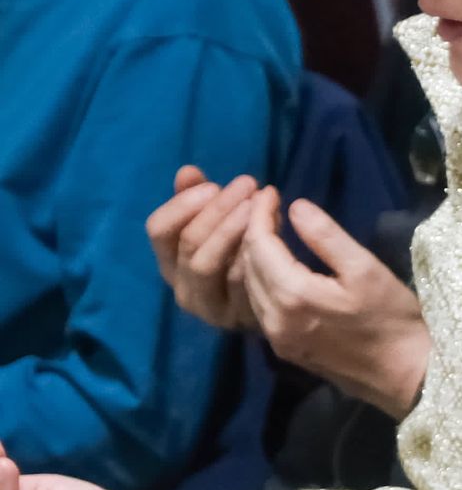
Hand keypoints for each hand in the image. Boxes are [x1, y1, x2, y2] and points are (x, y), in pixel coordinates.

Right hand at [146, 167, 258, 329]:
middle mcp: (182, 287)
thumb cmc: (239, 256)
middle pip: (189, 243)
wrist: (276, 307)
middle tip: (248, 184)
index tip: (213, 184)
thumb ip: (199, 199)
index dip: (182, 204)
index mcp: (169, 261)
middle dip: (218, 209)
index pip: (158, 229)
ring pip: (211, 264)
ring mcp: (209, 307)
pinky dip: (254, 255)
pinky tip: (273, 232)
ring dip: (235, 229)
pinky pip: (243, 283)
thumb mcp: (217, 225)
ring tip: (260, 203)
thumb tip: (187, 171)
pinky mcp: (238, 318)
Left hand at [237, 187, 430, 418]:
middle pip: (248, 265)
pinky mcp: (285, 349)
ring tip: (273, 231)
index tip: (271, 191)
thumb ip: (327, 236)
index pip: (260, 245)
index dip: (261, 214)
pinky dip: (262, 279)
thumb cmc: (393, 318)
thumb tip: (296, 206)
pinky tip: (279, 267)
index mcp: (293, 295)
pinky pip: (260, 306)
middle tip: (269, 206)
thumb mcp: (366, 269)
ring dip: (255, 256)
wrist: (406, 375)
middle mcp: (274, 318)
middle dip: (253, 231)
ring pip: (250, 286)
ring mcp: (277, 338)